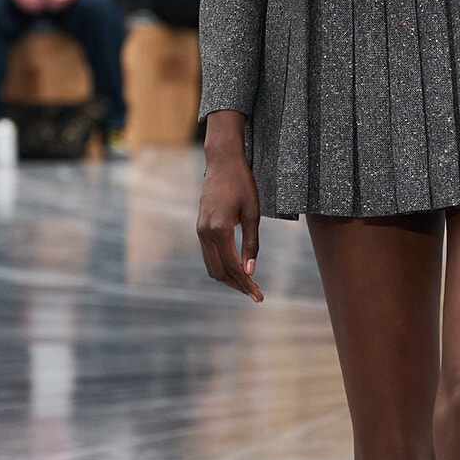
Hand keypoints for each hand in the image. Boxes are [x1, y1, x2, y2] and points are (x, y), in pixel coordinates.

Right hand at [197, 111, 262, 301]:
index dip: (246, 284)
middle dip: (237, 285)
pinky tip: (236, 267)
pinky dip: (221, 265)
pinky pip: (208, 255)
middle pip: (219, 271)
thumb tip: (250, 270)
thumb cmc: (242, 184)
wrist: (223, 162)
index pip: (233, 267)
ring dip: (228, 277)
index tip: (259, 296)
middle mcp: (205, 233)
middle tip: (256, 293)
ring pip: (211, 265)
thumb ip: (251, 244)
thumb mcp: (253, 214)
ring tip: (248, 283)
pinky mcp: (200, 227)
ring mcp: (200, 230)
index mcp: (219, 230)